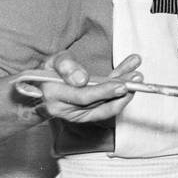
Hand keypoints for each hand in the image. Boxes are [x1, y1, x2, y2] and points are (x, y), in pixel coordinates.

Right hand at [24, 52, 142, 123]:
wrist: (41, 88)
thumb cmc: (49, 72)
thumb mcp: (53, 61)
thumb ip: (65, 66)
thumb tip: (81, 79)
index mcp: (54, 95)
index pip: (83, 96)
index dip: (104, 91)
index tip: (121, 84)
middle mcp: (65, 109)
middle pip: (98, 103)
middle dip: (119, 91)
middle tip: (136, 78)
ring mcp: (77, 115)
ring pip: (105, 106)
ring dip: (125, 92)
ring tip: (137, 76)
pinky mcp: (86, 115)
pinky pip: (106, 106)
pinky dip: (120, 94)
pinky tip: (130, 78)